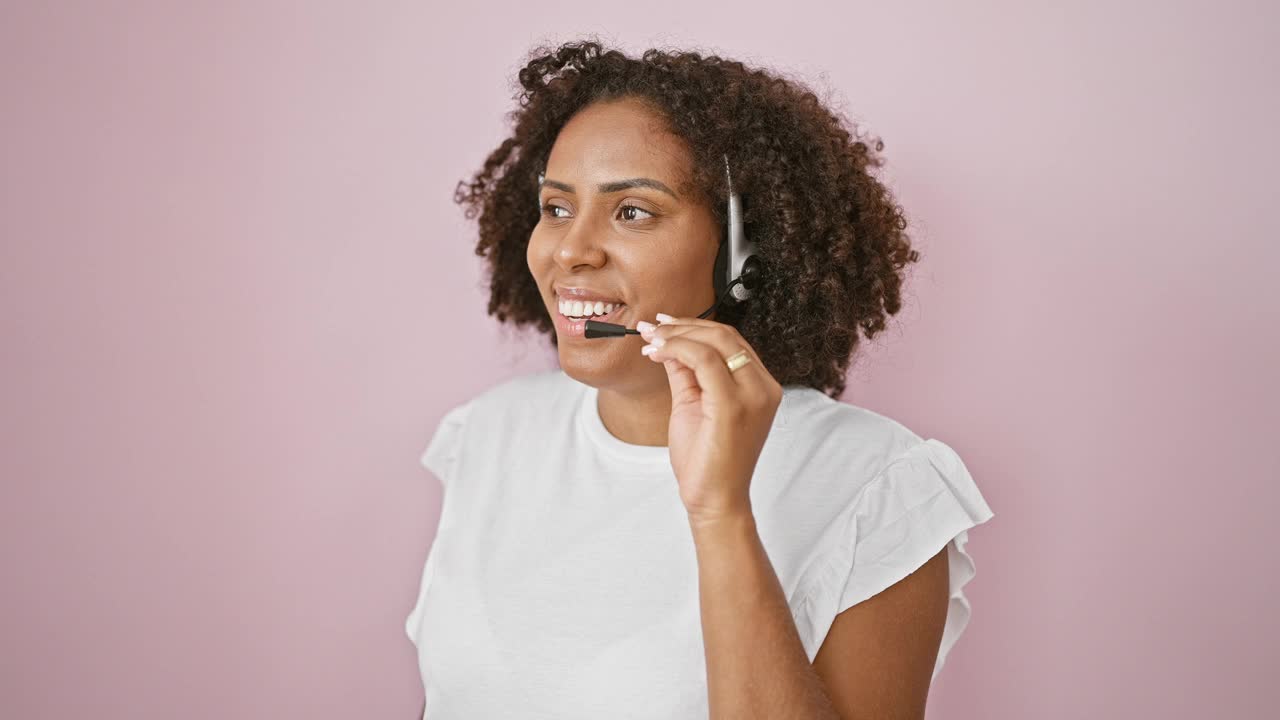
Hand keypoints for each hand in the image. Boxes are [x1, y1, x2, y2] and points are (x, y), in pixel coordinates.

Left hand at [636, 313, 782, 523]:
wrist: (714, 500)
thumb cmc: (705, 460)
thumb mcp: (693, 404)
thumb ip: (686, 372)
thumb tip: (668, 343)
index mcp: (760, 387)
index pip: (731, 341)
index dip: (695, 327)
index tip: (663, 326)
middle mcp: (763, 388)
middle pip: (725, 335)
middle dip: (683, 326)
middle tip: (651, 329)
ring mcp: (753, 395)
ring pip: (715, 341)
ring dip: (677, 335)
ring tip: (650, 341)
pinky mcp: (734, 405)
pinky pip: (704, 360)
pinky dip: (677, 349)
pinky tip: (657, 354)